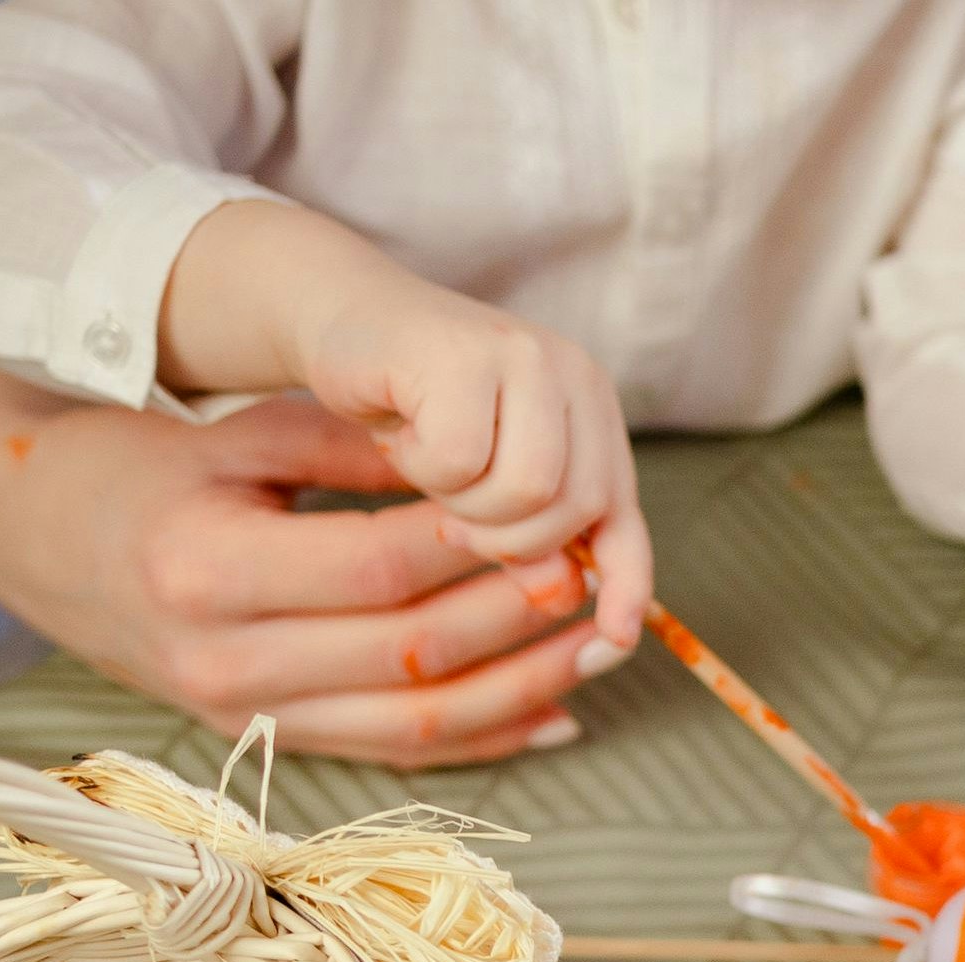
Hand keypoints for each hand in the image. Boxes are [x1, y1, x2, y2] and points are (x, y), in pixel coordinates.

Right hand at [0, 359, 630, 767]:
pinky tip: (553, 711)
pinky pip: (392, 755)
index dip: (473, 546)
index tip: (547, 516)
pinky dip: (481, 739)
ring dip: (519, 687)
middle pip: (407, 653)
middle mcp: (221, 658)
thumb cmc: (135, 467)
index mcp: (205, 567)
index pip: (375, 567)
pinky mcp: (263, 738)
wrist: (32, 539)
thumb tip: (468, 459)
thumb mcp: (226, 435)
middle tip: (593, 576)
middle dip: (514, 617)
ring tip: (596, 646)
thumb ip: (345, 444)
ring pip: (412, 722)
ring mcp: (241, 712)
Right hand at [165, 202, 650, 647]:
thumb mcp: (483, 479)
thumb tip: (565, 594)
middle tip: (454, 509)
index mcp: (592, 408)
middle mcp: (575, 375)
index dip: (627, 578)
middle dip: (511, 537)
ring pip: (531, 491)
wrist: (338, 320)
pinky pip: (463, 460)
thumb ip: (534, 532)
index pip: (624, 512)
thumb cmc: (410, 408)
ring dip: (467, 504)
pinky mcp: (468, 351)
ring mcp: (528, 357)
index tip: (616, 637)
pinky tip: (400, 436)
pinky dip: (423, 467)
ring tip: (431, 467)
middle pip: (579, 508)